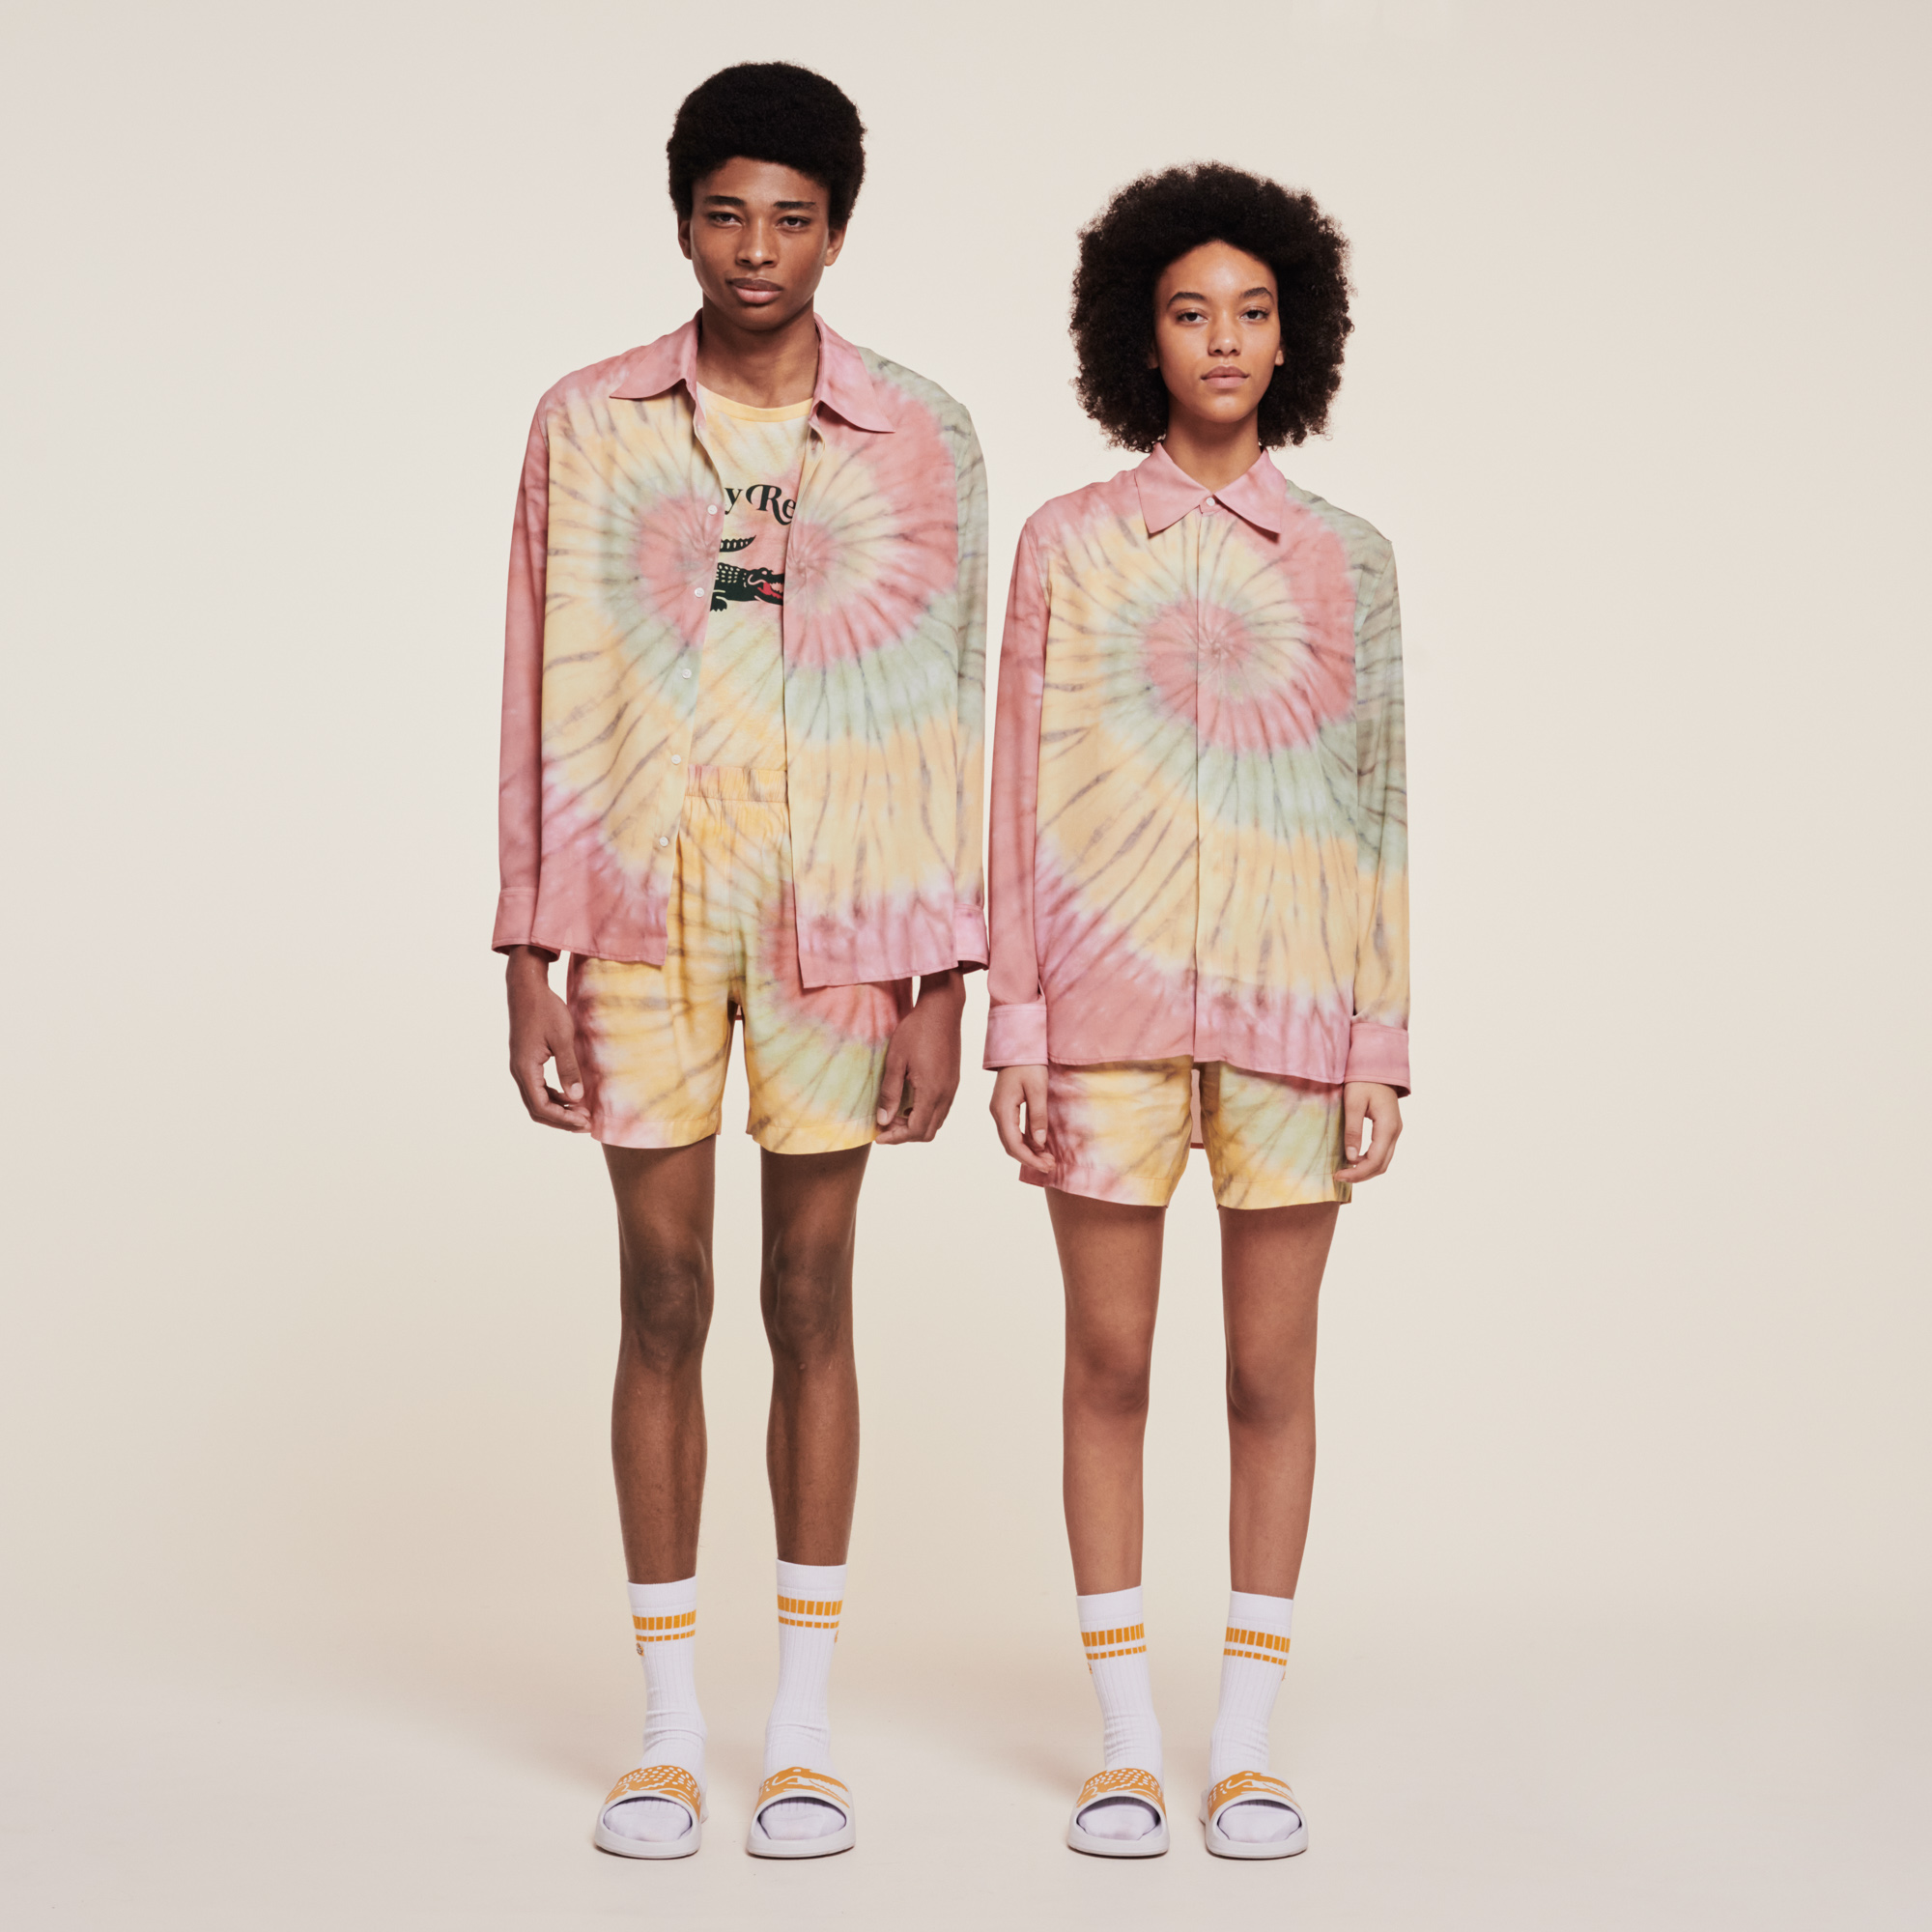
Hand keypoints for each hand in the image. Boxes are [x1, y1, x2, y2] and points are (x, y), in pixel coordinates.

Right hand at [507, 945, 589, 1131]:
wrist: (527, 989)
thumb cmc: (545, 1009)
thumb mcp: (562, 1038)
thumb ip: (569, 1069)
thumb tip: (576, 1098)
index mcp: (525, 1069)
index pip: (541, 1107)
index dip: (564, 1119)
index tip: (585, 1122)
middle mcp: (519, 1072)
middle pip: (537, 1109)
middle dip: (561, 1119)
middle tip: (586, 1124)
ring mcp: (521, 1067)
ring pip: (536, 1100)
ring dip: (558, 1110)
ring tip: (581, 1114)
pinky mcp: (526, 1061)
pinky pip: (537, 1087)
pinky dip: (554, 1097)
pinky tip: (571, 1096)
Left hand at [874, 970, 965, 1143]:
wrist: (942, 1009)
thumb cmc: (916, 1030)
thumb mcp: (895, 1060)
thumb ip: (890, 1093)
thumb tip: (883, 1119)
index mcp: (931, 1091)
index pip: (915, 1130)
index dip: (895, 1137)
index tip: (878, 1135)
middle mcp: (946, 1094)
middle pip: (928, 1132)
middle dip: (905, 1134)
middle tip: (885, 1123)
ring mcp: (952, 1088)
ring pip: (936, 1122)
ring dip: (915, 1124)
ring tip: (895, 1113)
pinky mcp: (953, 1081)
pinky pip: (941, 1109)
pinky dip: (925, 1113)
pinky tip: (910, 1101)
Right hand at [990, 1064, 1053, 1176]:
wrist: (1018, 1046)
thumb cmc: (1029, 1064)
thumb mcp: (1038, 1089)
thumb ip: (1038, 1116)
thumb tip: (1040, 1143)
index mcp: (1003, 1109)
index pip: (1014, 1143)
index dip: (1030, 1158)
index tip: (1047, 1166)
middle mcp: (997, 1113)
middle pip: (1010, 1145)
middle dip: (1029, 1158)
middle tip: (1050, 1165)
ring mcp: (1000, 1111)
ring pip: (1011, 1140)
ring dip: (1028, 1151)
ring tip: (1047, 1158)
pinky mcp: (1005, 1108)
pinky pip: (1013, 1131)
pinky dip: (1025, 1141)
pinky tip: (1039, 1145)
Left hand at [1336, 1081, 1400, 1182]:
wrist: (1377, 1066)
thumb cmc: (1363, 1081)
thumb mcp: (1353, 1104)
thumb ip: (1353, 1130)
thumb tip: (1351, 1158)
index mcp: (1388, 1127)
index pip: (1375, 1160)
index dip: (1357, 1173)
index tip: (1338, 1175)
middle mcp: (1395, 1132)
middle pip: (1381, 1165)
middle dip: (1361, 1175)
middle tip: (1339, 1177)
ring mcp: (1394, 1131)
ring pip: (1383, 1161)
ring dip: (1366, 1170)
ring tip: (1345, 1171)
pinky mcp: (1390, 1129)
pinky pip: (1382, 1152)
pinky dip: (1369, 1161)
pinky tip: (1354, 1160)